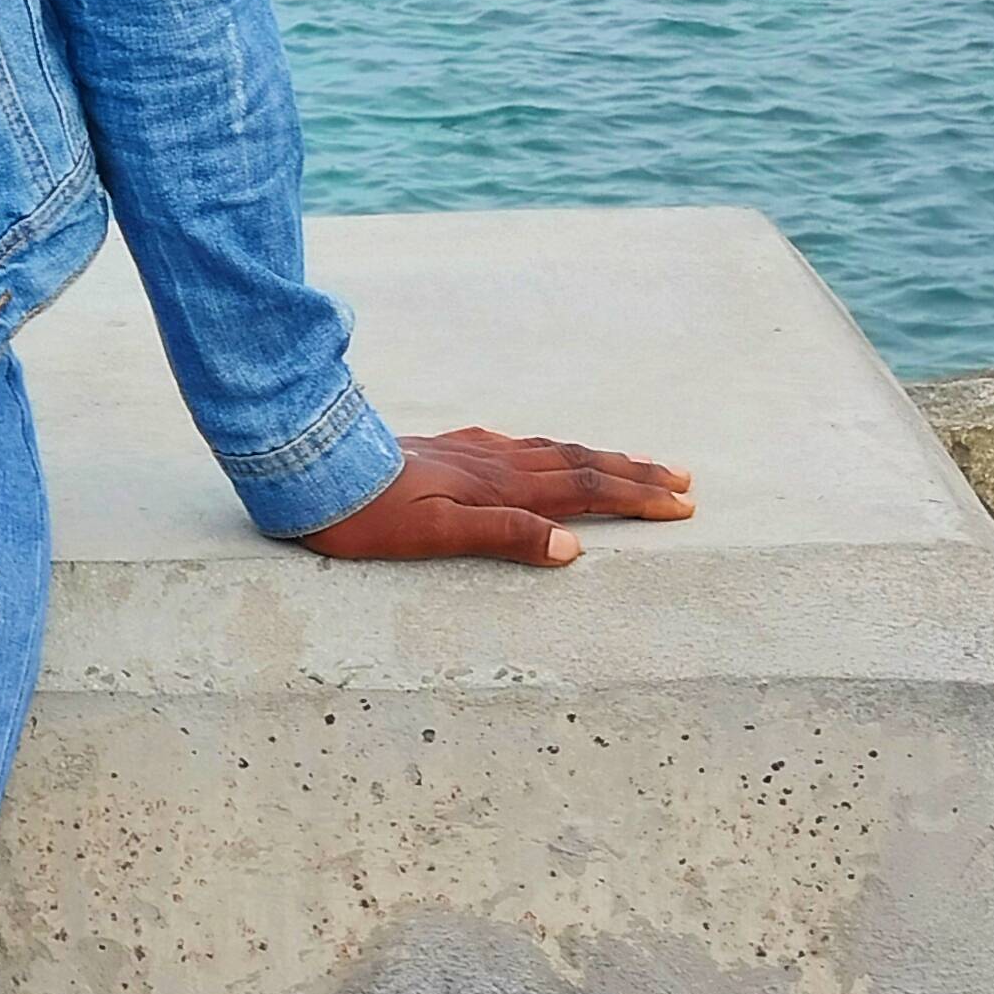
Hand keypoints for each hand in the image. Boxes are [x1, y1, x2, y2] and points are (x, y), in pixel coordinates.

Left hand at [300, 429, 693, 567]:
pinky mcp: (444, 449)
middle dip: (633, 473)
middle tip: (683, 479)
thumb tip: (572, 548)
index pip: (584, 490)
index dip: (635, 497)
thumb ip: (503, 536)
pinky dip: (549, 451)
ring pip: (550, 451)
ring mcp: (468, 451)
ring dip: (598, 458)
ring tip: (632, 462)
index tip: (683, 505)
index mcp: (498, 486)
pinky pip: (516, 446)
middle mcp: (491, 461)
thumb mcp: (434, 536)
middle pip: (578, 464)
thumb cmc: (366, 515)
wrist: (309, 467)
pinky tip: (540, 452)